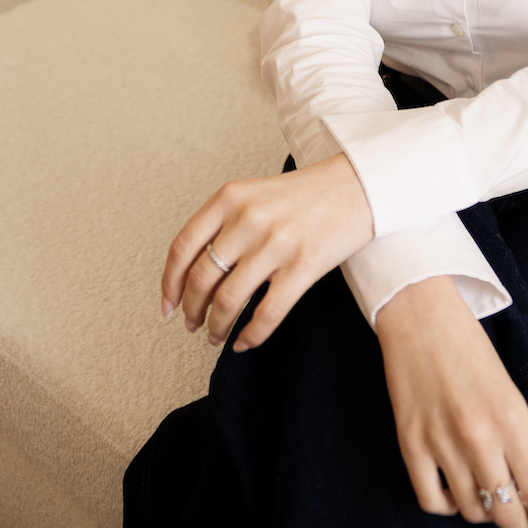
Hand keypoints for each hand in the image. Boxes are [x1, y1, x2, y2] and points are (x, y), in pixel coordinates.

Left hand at [160, 153, 372, 350]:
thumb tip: (194, 272)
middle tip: (192, 326)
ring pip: (229, 300)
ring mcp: (277, 242)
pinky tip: (245, 342)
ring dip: (217, 326)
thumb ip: (224, 223)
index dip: (170, 284)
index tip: (168, 307)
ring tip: (216, 336)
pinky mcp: (304, 265)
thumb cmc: (305, 193)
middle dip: (192, 311)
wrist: (358, 185)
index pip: (183, 247)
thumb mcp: (255, 193)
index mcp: (231, 196)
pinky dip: (251, 335)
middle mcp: (249, 218)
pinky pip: (267, 313)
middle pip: (202, 277)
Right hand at [376, 276, 527, 527]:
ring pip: (470, 510)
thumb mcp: (507, 387)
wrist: (420, 314)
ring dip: (482, 511)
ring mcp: (442, 441)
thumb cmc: (466, 344)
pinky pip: (431, 500)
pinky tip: (452, 492)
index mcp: (511, 415)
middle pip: (506, 511)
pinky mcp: (411, 443)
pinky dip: (445, 506)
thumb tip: (525, 483)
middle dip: (516, 520)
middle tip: (518, 516)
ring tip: (485, 497)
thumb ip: (518, 436)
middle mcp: (479, 434)